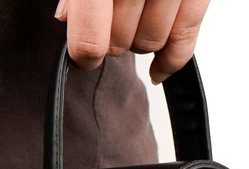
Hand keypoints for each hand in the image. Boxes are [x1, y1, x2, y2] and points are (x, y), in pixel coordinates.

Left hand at [54, 0, 210, 83]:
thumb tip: (64, 20)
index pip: (91, 39)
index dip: (83, 53)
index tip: (83, 55)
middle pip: (120, 43)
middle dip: (112, 40)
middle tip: (109, 25)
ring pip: (150, 44)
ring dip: (139, 42)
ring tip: (133, 22)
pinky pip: (184, 43)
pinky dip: (170, 61)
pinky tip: (157, 69)